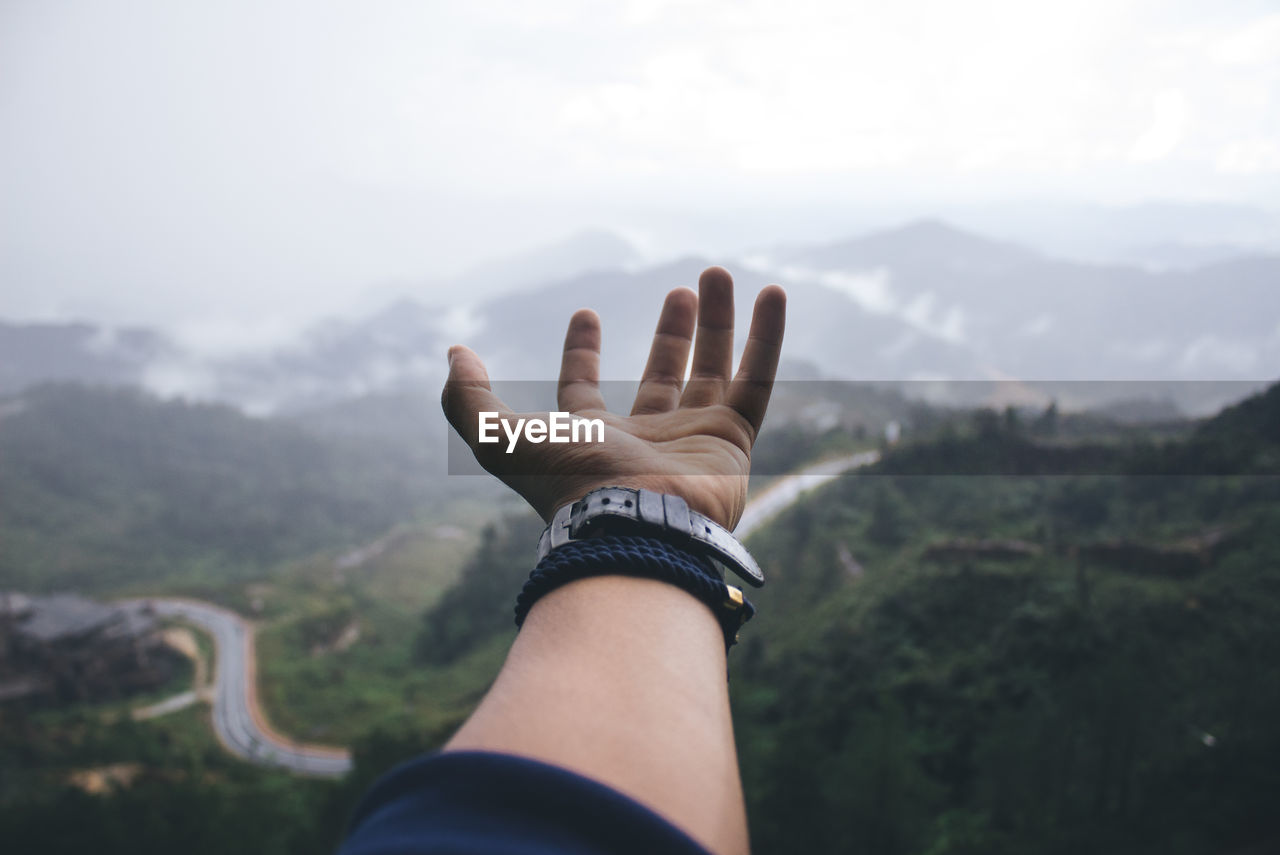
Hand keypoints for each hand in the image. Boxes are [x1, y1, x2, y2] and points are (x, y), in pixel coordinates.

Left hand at [441, 267, 785, 529]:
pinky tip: (772, 294)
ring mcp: (693, 439)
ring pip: (713, 369)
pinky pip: (757, 380)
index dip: (582, 352)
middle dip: (672, 331)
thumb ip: (467, 399)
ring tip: (716, 273)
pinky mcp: (734, 441)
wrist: (633, 524)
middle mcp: (646, 437)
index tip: (585, 314)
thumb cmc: (568, 484)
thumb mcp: (500, 439)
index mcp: (593, 437)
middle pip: (664, 372)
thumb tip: (453, 353)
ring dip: (717, 322)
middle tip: (682, 288)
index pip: (585, 388)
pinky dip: (766, 337)